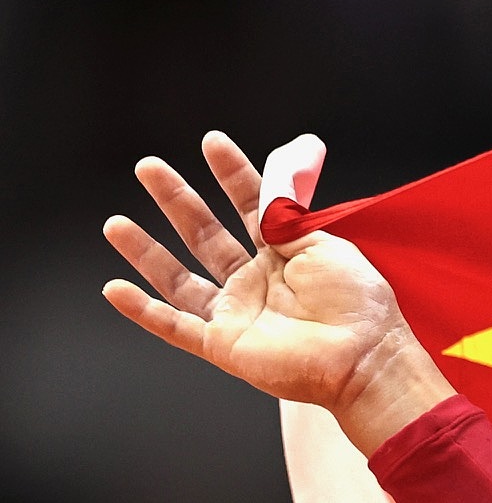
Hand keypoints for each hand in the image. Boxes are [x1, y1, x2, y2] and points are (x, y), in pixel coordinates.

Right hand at [101, 132, 454, 456]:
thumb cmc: (359, 305)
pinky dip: (144, 311)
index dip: (231, 175)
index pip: (249, 206)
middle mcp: (257, 282)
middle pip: (205, 235)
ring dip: (146, 252)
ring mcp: (239, 314)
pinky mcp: (225, 345)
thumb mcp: (324, 246)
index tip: (212, 143)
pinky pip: (175, 327)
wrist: (366, 359)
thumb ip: (290, 213)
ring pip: (179, 280)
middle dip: (176, 200)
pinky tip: (115, 289)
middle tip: (148, 167)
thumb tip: (278, 172)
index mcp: (286, 256)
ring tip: (116, 224)